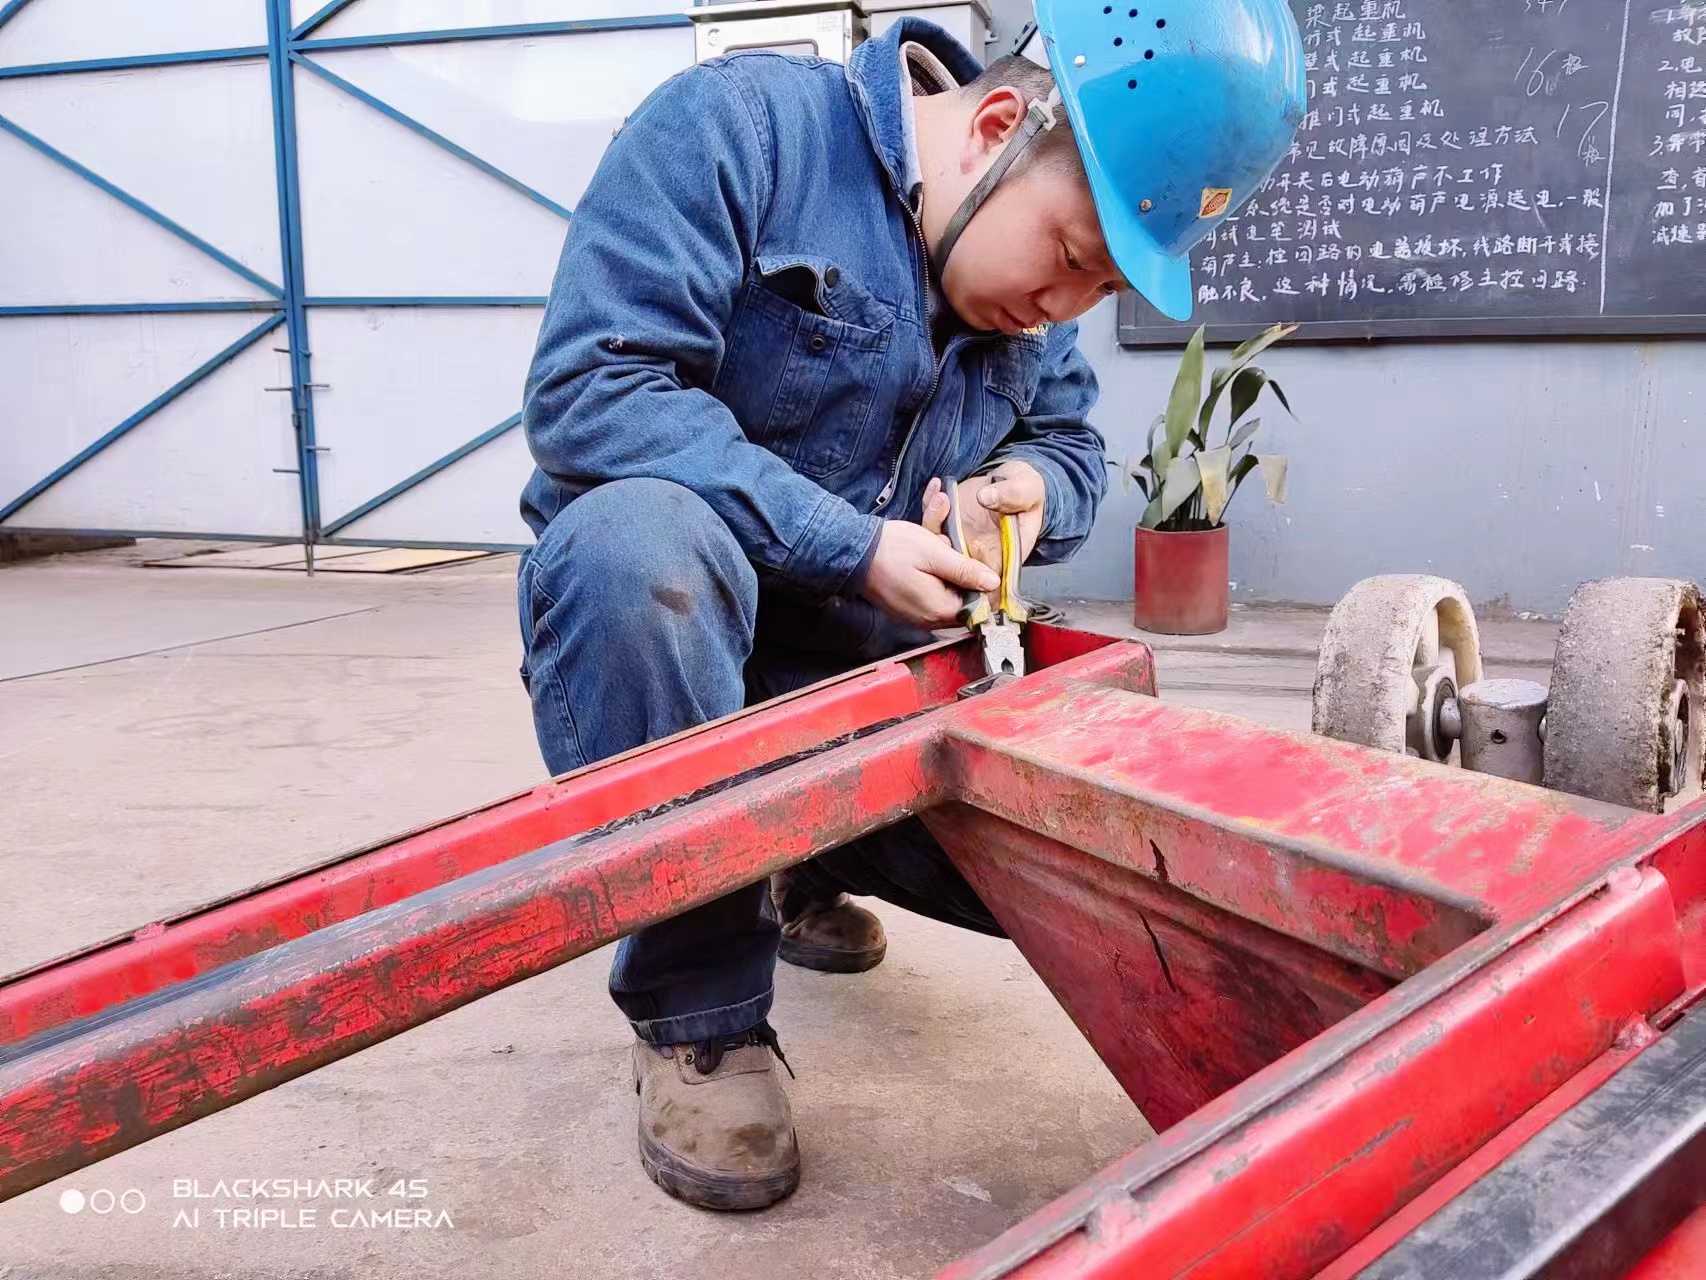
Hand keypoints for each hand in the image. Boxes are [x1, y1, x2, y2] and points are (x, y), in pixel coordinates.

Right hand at [862, 520, 999, 627]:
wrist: (853, 552)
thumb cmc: (891, 550)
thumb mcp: (935, 554)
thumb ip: (966, 571)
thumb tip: (993, 583)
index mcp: (940, 610)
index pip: (977, 603)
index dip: (978, 578)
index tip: (971, 555)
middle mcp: (928, 620)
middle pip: (960, 598)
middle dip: (958, 569)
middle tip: (945, 544)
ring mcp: (915, 616)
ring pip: (945, 593)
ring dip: (943, 568)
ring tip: (931, 543)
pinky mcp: (906, 608)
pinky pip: (928, 593)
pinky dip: (929, 574)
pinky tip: (921, 555)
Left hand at [920, 462, 1046, 579]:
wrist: (1012, 478)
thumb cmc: (1026, 490)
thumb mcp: (1029, 490)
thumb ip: (1013, 495)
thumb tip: (986, 498)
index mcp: (1002, 555)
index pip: (983, 581)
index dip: (968, 578)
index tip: (959, 557)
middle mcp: (977, 552)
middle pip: (952, 566)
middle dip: (941, 550)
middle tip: (944, 523)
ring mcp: (960, 538)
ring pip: (937, 542)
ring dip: (933, 520)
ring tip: (942, 498)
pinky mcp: (948, 521)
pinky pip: (932, 518)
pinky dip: (930, 503)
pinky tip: (936, 485)